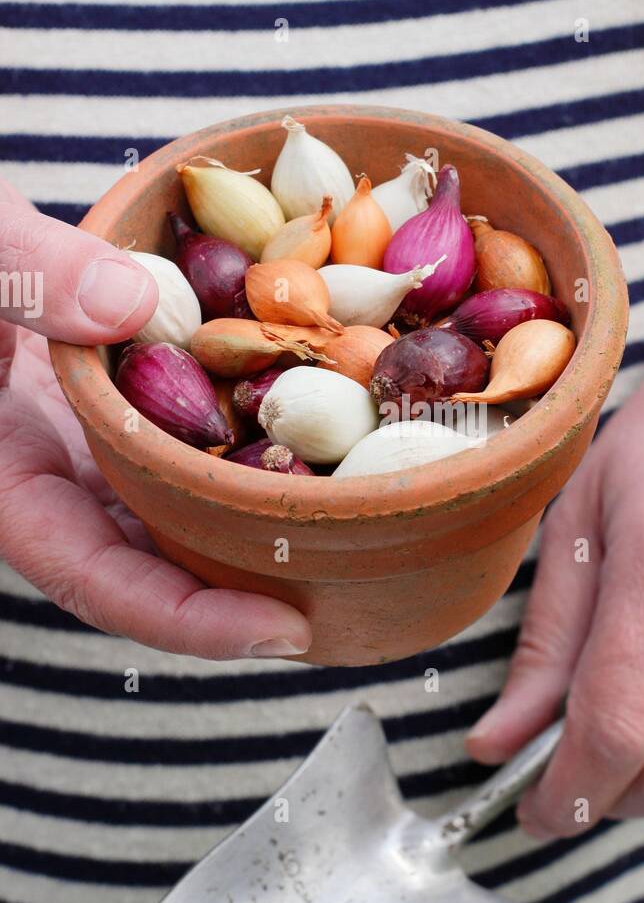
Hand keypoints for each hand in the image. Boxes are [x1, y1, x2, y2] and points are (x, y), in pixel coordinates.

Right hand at [0, 179, 310, 658]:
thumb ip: (28, 270)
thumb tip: (127, 303)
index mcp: (3, 473)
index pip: (94, 578)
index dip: (186, 620)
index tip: (279, 631)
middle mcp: (51, 473)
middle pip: (152, 565)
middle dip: (242, 595)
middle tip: (344, 603)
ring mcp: (87, 441)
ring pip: (176, 507)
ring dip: (252, 525)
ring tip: (350, 536)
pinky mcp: (121, 399)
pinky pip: (187, 438)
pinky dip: (246, 442)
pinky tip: (314, 436)